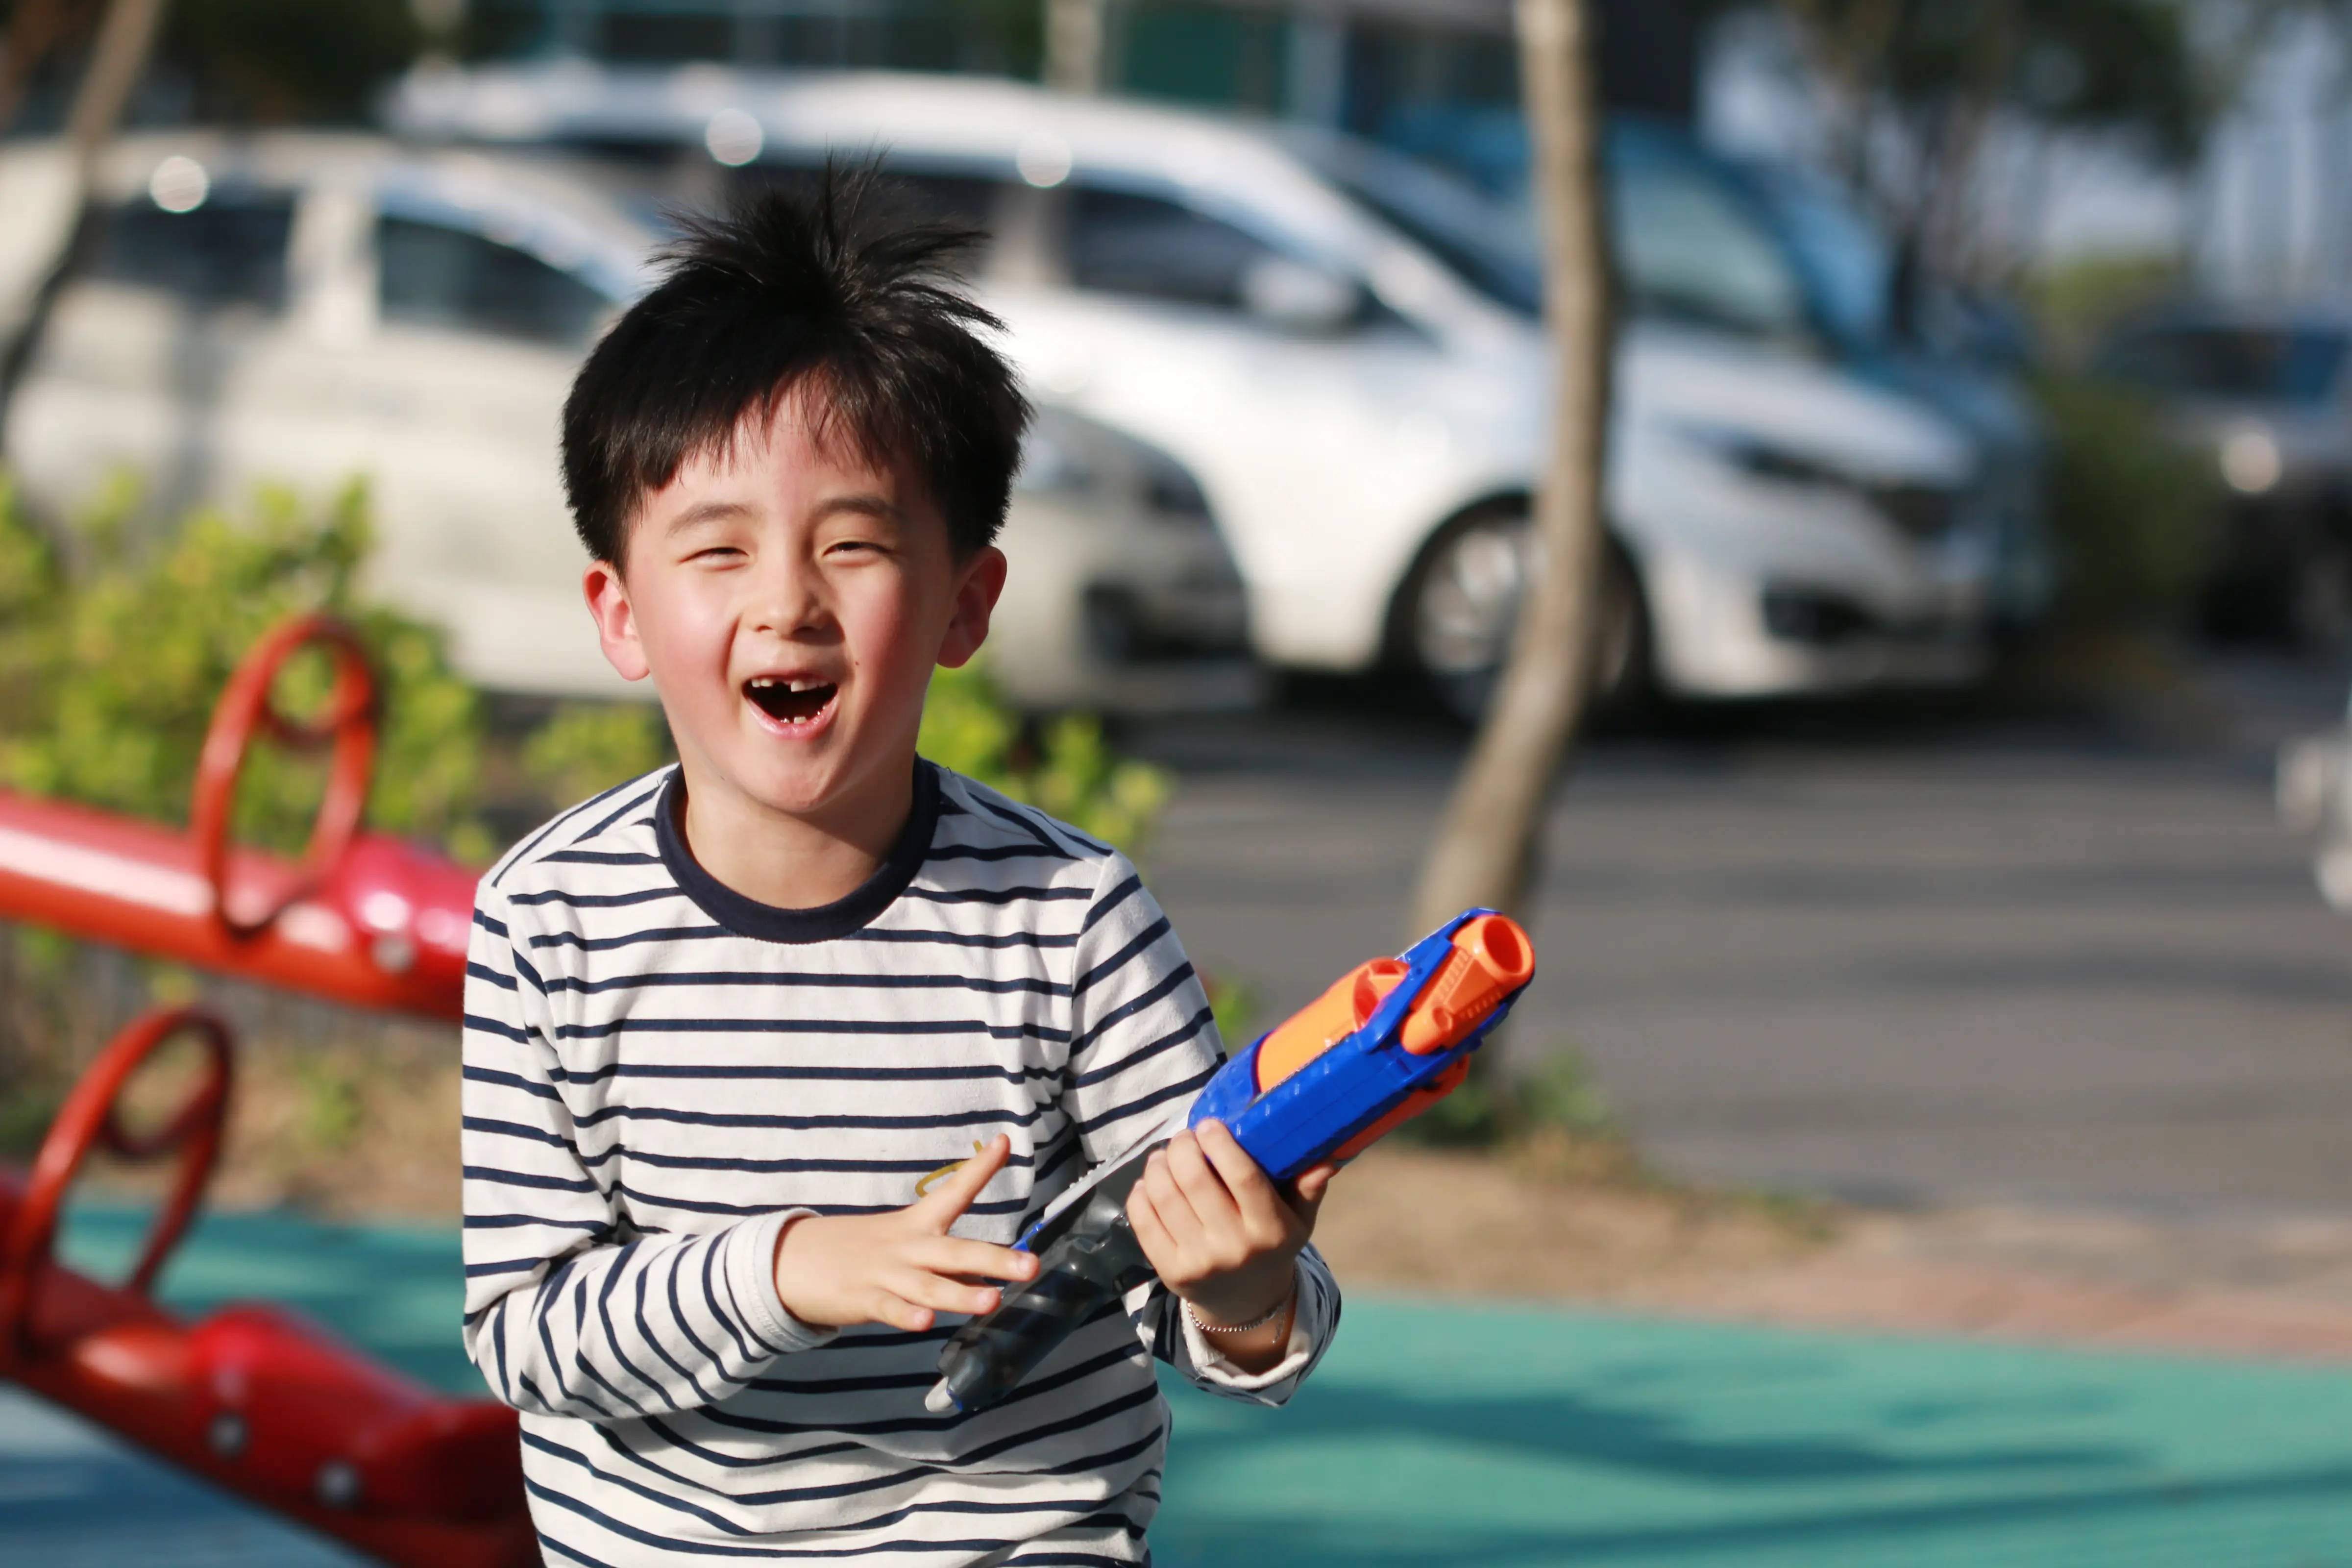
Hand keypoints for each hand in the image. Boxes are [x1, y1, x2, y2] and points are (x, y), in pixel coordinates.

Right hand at [772, 1135, 1038, 1332]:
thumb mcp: (906, 1246)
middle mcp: (908, 1246)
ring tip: (992, 1299)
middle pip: (954, 1251)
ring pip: (929, 1285)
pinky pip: (890, 1309)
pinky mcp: (864, 1299)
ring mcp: (886, 1273)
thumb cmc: (863, 1251)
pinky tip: (926, 1321)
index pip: (954, 1191)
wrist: (796, 1260)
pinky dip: (907, 1315)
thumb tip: (989, 1280)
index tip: (1004, 1142)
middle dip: (994, 1259)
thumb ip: (948, 1264)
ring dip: (961, 1294)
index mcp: (918, 1224)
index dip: (980, 1168)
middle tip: (1030, 1264)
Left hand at [1126, 1119, 1336, 1330]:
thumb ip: (1309, 1186)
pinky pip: (1144, 1222)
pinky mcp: (1171, 1272)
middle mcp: (1235, 1247)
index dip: (1221, 1144)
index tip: (1209, 1124)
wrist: (1246, 1301)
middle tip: (1184, 1137)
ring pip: (1165, 1196)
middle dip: (1182, 1147)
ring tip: (1164, 1155)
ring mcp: (1200, 1262)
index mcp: (1270, 1229)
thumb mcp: (1299, 1219)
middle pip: (1195, 1181)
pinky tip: (1149, 1182)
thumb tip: (1328, 1157)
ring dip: (1158, 1165)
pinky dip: (1140, 1193)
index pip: (1243, 1177)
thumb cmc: (1271, 1243)